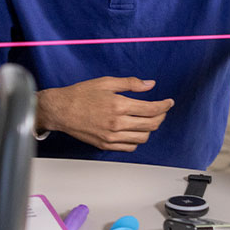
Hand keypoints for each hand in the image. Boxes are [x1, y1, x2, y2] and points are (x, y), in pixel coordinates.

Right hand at [35, 77, 173, 151]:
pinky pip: (129, 147)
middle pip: (151, 125)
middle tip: (162, 110)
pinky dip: (137, 139)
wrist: (61, 110)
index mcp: (119, 105)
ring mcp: (111, 137)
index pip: (152, 109)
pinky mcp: (105, 145)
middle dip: (161, 116)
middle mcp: (117, 123)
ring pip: (142, 138)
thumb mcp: (106, 82)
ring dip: (150, 129)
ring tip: (149, 120)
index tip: (168, 102)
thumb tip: (150, 84)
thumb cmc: (80, 95)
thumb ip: (131, 84)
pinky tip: (135, 130)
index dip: (164, 105)